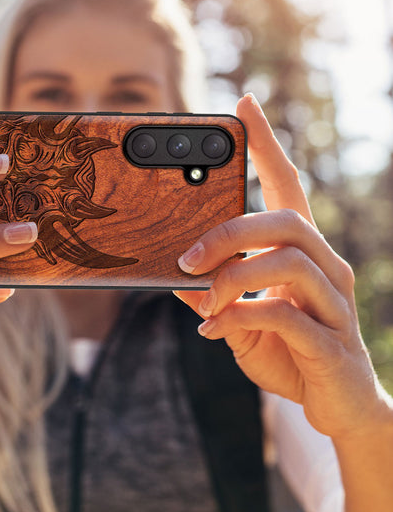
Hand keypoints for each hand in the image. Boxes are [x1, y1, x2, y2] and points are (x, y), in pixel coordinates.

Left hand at [174, 94, 388, 440]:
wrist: (336, 407)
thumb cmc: (287, 350)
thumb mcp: (239, 317)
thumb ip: (213, 294)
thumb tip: (174, 276)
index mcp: (301, 252)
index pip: (287, 184)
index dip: (267, 144)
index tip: (244, 104)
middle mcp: (326, 267)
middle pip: (284, 220)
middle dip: (229, 232)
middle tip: (185, 258)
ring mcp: (334, 303)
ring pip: (288, 260)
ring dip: (232, 276)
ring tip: (203, 299)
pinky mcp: (332, 342)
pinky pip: (284, 314)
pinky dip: (241, 316)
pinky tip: (216, 330)